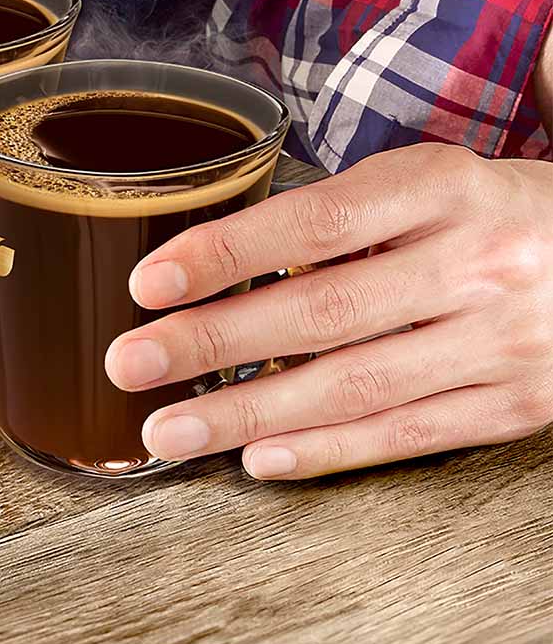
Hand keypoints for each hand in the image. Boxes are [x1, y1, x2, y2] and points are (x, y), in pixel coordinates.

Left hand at [105, 145, 552, 478]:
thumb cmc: (489, 213)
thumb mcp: (427, 184)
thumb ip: (343, 220)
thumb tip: (226, 267)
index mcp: (442, 188)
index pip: (315, 223)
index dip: (225, 254)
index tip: (149, 283)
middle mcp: (474, 263)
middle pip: (321, 311)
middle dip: (211, 343)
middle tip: (130, 364)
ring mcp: (500, 341)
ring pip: (354, 386)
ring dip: (247, 414)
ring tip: (170, 429)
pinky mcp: (516, 405)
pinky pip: (408, 434)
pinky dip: (327, 450)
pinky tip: (259, 458)